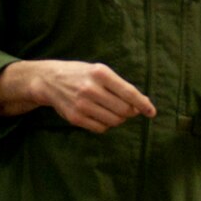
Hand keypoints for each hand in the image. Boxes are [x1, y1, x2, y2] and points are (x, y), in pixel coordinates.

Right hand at [0, 60, 155, 132]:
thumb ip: (120, 86)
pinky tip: (100, 116)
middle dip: (130, 112)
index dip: (143, 104)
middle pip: (124, 110)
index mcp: (100, 74)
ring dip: (118, 119)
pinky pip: (101, 128)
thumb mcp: (100, 71)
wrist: (48, 80)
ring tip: (111, 110)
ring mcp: (82, 104)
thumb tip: (142, 104)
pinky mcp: (75, 118)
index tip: (152, 112)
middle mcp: (91, 89)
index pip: (129, 93)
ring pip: (114, 121)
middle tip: (127, 109)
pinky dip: (105, 125)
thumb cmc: (81, 74)